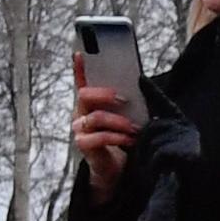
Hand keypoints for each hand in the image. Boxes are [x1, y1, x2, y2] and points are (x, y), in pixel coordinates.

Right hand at [70, 61, 137, 199]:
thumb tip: (140, 86)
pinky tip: (130, 139)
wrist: (115, 167)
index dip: (79, 67)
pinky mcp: (83, 144)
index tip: (80, 53)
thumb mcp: (125, 117)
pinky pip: (99, 137)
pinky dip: (117, 137)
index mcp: (89, 102)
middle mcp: (80, 112)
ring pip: (95, 117)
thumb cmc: (120, 137)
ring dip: (118, 121)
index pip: (81, 81)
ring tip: (135, 127)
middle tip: (124, 98)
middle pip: (84, 95)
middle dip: (105, 94)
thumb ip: (126, 103)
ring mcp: (79, 128)